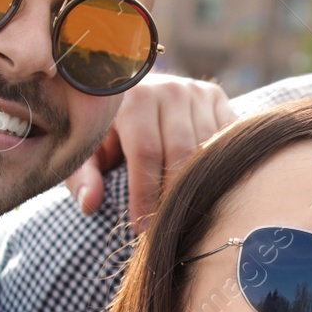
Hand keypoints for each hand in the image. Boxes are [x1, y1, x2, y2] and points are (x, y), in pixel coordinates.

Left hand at [64, 74, 233, 227]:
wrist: (128, 83)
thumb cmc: (106, 126)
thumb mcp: (88, 149)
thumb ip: (83, 176)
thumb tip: (89, 204)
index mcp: (134, 97)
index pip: (147, 153)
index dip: (145, 194)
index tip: (143, 227)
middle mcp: (169, 89)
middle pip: (183, 153)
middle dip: (175, 195)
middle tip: (167, 226)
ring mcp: (197, 91)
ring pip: (209, 149)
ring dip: (199, 185)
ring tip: (186, 211)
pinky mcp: (216, 96)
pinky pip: (227, 139)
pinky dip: (220, 165)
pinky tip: (207, 188)